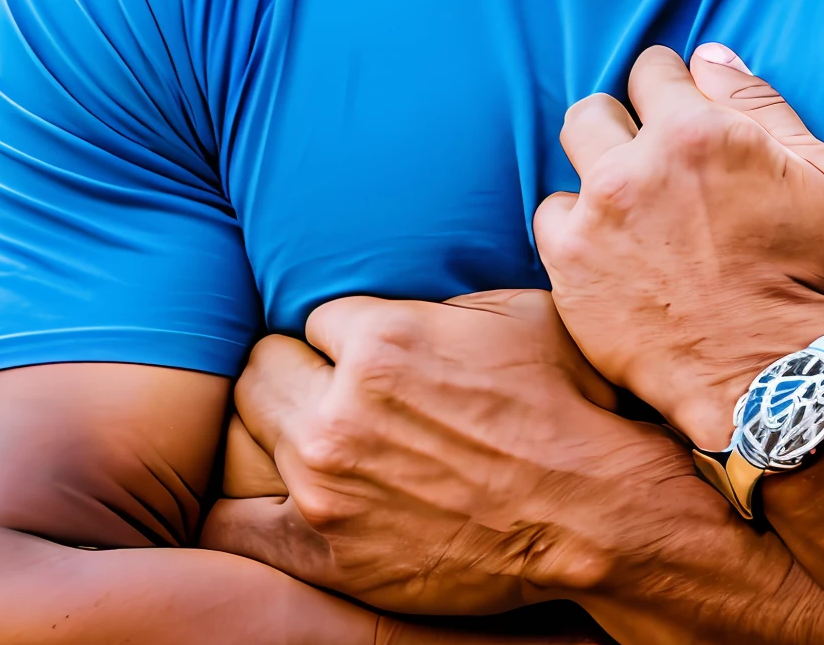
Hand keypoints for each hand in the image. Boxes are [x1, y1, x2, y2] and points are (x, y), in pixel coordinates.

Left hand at [200, 289, 647, 617]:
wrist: (589, 512)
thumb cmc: (564, 404)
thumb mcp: (515, 312)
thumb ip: (442, 293)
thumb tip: (409, 272)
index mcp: (382, 340)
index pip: (315, 315)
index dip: (345, 334)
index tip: (370, 352)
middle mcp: (341, 409)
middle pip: (263, 364)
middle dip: (297, 371)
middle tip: (330, 389)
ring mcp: (326, 485)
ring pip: (247, 428)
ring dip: (279, 430)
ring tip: (314, 436)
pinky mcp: (324, 551)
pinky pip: (234, 522)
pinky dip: (246, 508)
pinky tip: (274, 496)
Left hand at [533, 45, 823, 448]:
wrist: (777, 387)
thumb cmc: (818, 283)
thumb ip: (763, 106)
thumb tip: (710, 56)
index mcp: (699, 131)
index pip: (654, 69)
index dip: (671, 89)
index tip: (680, 116)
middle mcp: (636, 166)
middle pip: (595, 108)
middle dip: (622, 126)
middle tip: (651, 163)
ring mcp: (597, 220)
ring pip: (570, 160)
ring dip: (596, 174)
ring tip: (629, 208)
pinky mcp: (572, 272)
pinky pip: (551, 221)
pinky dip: (576, 230)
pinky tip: (610, 250)